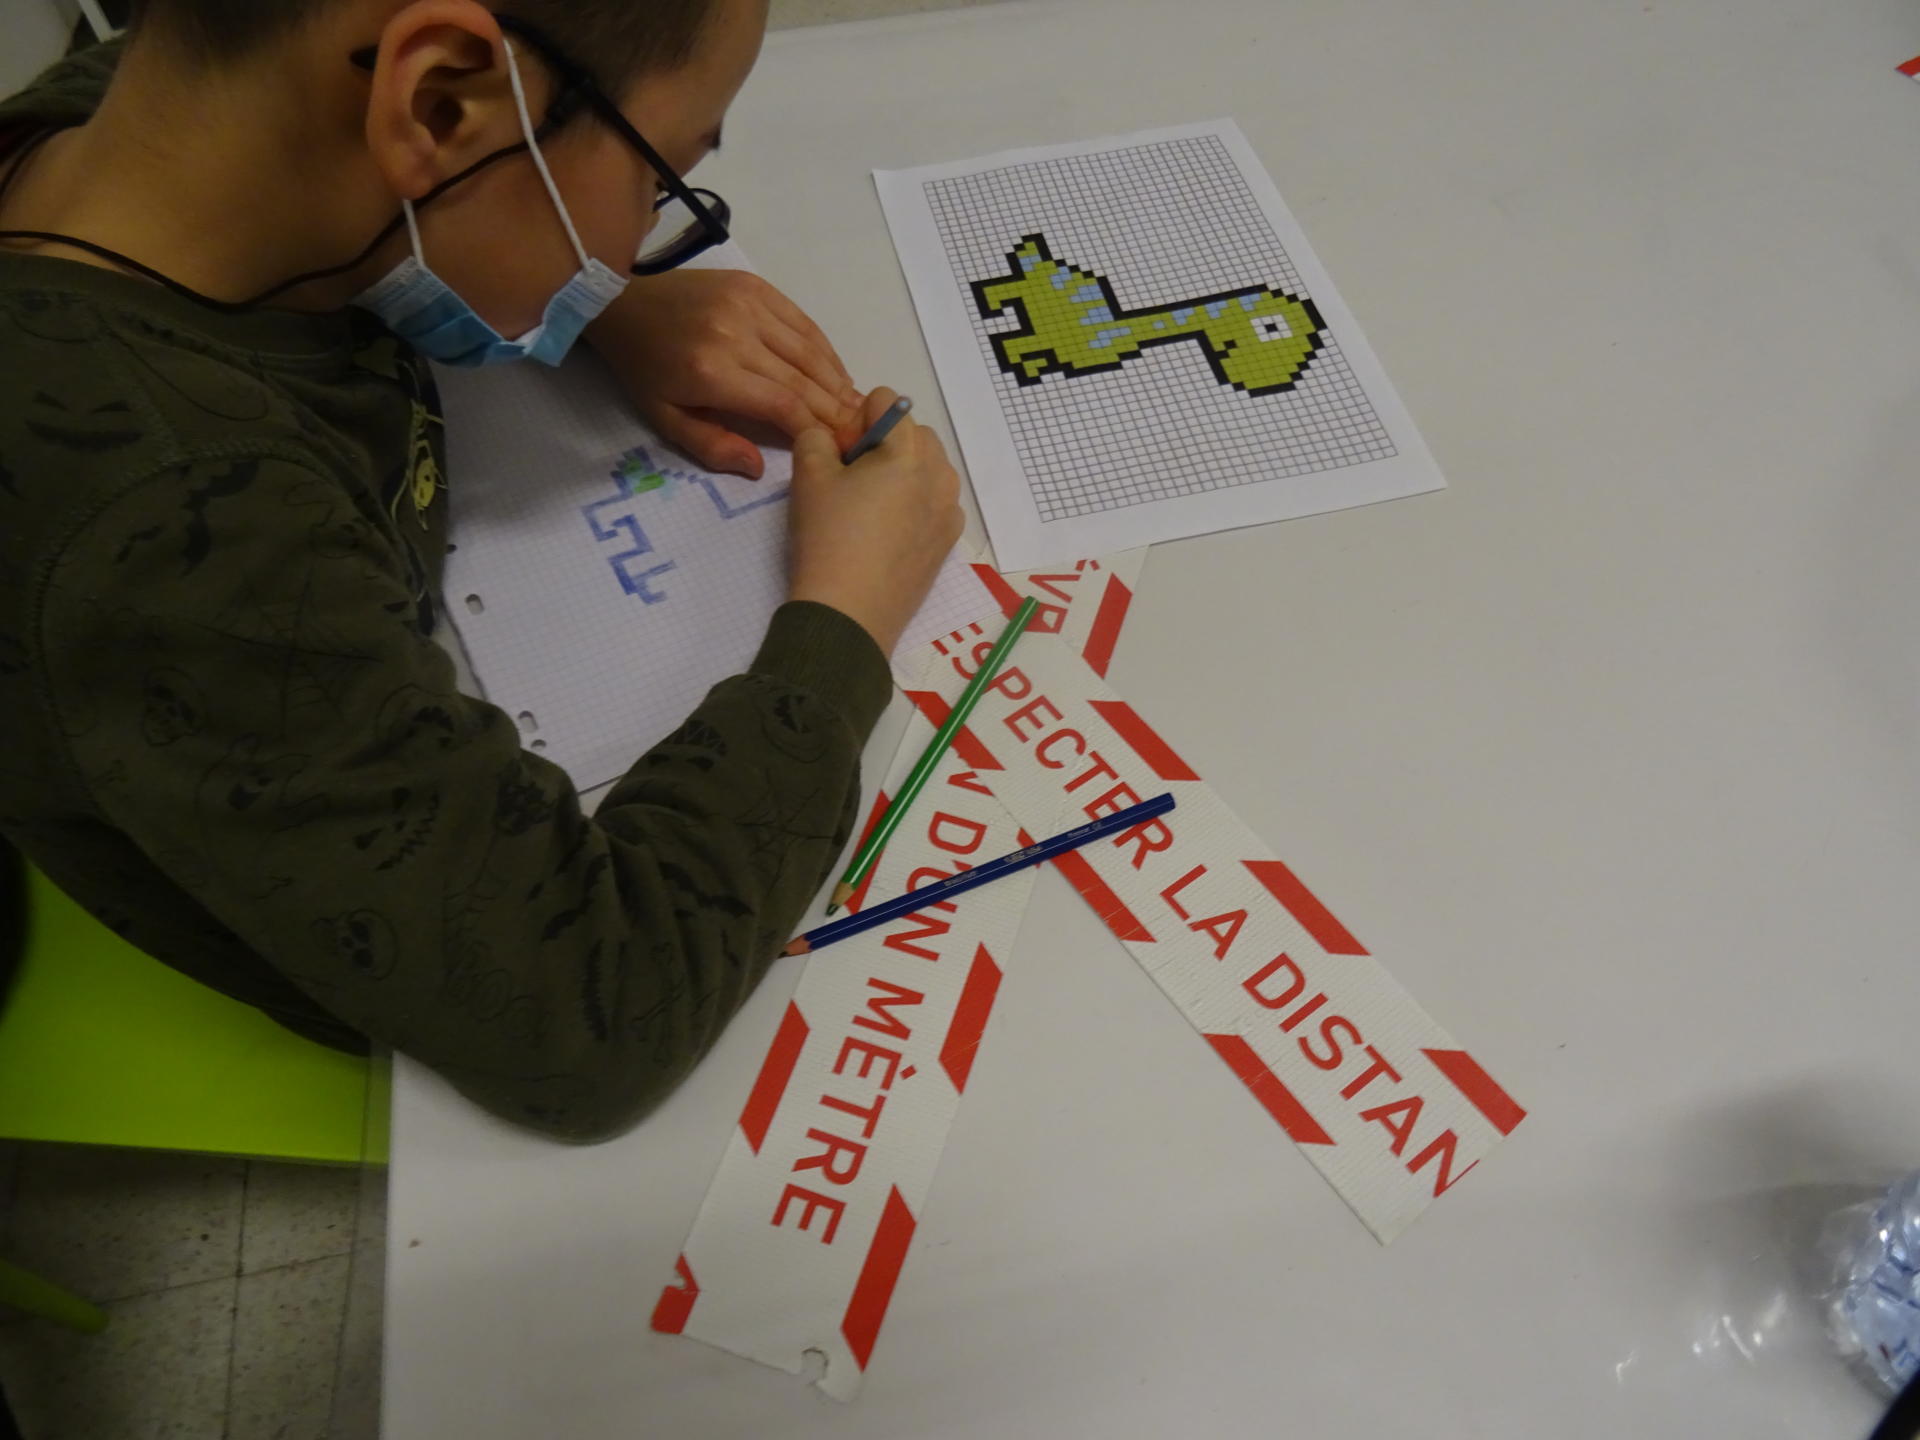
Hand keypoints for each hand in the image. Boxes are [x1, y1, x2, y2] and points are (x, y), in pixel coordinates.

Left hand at [586, 269, 862, 478]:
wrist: (621, 303)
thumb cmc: (644, 368)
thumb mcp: (665, 418)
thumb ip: (711, 445)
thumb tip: (757, 469)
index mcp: (712, 372)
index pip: (782, 403)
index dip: (815, 427)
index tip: (836, 447)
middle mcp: (736, 334)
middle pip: (803, 378)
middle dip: (835, 408)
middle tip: (860, 431)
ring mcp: (748, 304)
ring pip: (808, 348)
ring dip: (836, 379)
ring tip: (855, 405)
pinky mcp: (755, 285)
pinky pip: (801, 320)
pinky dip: (823, 348)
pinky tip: (836, 371)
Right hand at [788, 389, 964, 654]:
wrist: (848, 615)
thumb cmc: (828, 538)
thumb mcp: (808, 476)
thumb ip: (816, 437)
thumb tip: (831, 436)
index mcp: (910, 449)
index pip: (887, 401)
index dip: (856, 420)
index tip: (839, 455)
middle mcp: (941, 473)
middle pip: (913, 433)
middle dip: (883, 444)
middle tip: (850, 480)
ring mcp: (950, 509)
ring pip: (928, 468)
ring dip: (901, 472)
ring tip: (868, 508)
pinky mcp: (949, 540)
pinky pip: (934, 502)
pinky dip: (914, 503)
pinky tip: (886, 534)